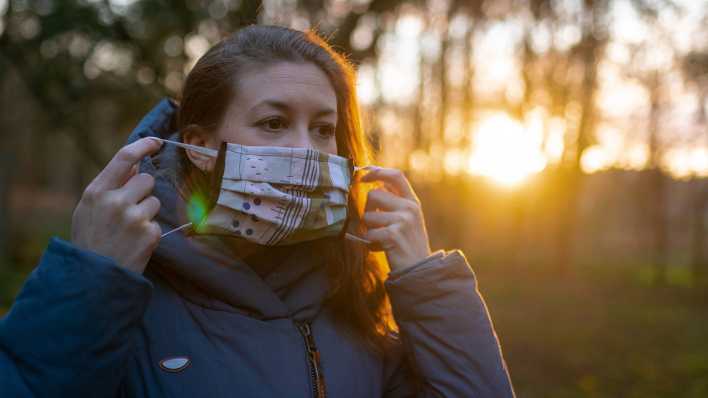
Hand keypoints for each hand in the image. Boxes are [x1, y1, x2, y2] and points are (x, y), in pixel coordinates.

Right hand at [71, 137, 162, 273]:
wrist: (93, 278)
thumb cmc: (90, 240)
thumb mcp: (89, 209)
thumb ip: (110, 185)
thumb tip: (135, 164)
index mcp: (96, 192)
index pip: (124, 158)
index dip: (143, 146)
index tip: (156, 142)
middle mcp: (115, 201)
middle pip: (146, 180)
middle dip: (142, 192)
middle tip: (128, 211)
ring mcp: (133, 218)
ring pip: (155, 201)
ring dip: (147, 213)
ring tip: (128, 231)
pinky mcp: (149, 234)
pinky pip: (157, 224)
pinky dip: (149, 233)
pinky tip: (134, 244)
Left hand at [360, 166, 431, 271]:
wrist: (420, 269)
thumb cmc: (408, 244)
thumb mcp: (408, 218)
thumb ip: (395, 200)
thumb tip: (376, 182)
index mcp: (413, 202)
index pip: (396, 176)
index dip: (378, 171)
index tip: (364, 175)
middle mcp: (409, 208)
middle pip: (374, 194)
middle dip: (368, 209)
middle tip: (375, 224)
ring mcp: (403, 220)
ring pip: (367, 215)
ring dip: (368, 228)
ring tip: (381, 238)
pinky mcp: (393, 234)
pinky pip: (368, 232)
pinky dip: (370, 242)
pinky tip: (382, 247)